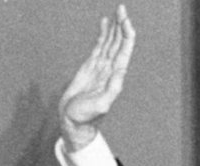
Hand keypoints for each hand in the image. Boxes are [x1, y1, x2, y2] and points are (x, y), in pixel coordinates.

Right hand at [59, 5, 136, 151]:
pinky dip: (103, 35)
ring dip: (115, 28)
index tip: (126, 20)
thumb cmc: (86, 117)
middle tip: (122, 8)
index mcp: (115, 77)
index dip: (126, 35)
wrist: (73, 121)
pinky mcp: (90, 67)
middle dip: (122, 26)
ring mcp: (101, 67)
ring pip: (110, 43)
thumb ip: (110, 91)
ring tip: (118, 12)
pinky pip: (99, 46)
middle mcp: (110, 70)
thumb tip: (119, 75)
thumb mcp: (100, 105)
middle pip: (118, 43)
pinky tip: (106, 25)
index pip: (123, 51)